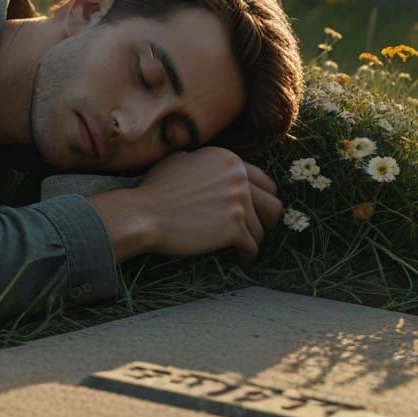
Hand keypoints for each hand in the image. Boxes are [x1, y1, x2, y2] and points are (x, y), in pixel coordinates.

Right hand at [90, 147, 281, 264]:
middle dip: (267, 219)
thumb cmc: (155, 189)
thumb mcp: (179, 160)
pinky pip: (252, 246)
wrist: (144, 213)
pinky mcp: (234, 228)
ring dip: (255, 238)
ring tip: (245, 245)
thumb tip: (200, 160)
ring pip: (263, 229)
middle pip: (273, 204)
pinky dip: (248, 254)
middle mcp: (238, 178)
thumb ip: (201, 160)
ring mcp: (238, 203)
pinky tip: (242, 256)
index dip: (262, 197)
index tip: (256, 209)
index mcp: (229, 160)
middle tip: (258, 228)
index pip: (264, 180)